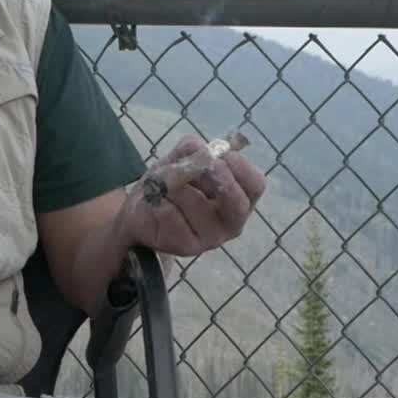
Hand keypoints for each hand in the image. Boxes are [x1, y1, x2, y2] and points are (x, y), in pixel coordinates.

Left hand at [122, 134, 266, 255]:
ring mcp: (211, 239)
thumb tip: (200, 150)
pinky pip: (171, 215)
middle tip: (200, 166)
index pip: (255, 185)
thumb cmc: (172, 183)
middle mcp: (231, 222)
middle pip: (238, 204)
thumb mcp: (181, 159)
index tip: (220, 155)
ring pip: (196, 203)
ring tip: (165, 185)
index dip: (240, 167)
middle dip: (219, 180)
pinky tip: (157, 203)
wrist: (142, 211)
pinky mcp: (187, 248)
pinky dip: (160, 201)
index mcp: (239, 198)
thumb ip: (192, 150)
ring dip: (175, 185)